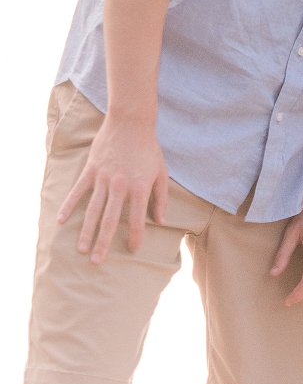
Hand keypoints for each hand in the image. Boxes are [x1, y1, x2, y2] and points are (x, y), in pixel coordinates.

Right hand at [57, 115, 168, 262]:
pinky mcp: (92, 169)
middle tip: (97, 262)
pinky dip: (69, 205)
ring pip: (93, 209)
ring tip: (81, 249)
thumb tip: (160, 220)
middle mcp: (120, 185)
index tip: (131, 250)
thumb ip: (161, 197)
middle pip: (110, 220)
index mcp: (140, 187)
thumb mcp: (161, 171)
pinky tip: (61, 220)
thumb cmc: (149, 148)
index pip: (136, 220)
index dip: (135, 237)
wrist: (131, 122)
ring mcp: (104, 177)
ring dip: (86, 231)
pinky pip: (78, 190)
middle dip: (103, 242)